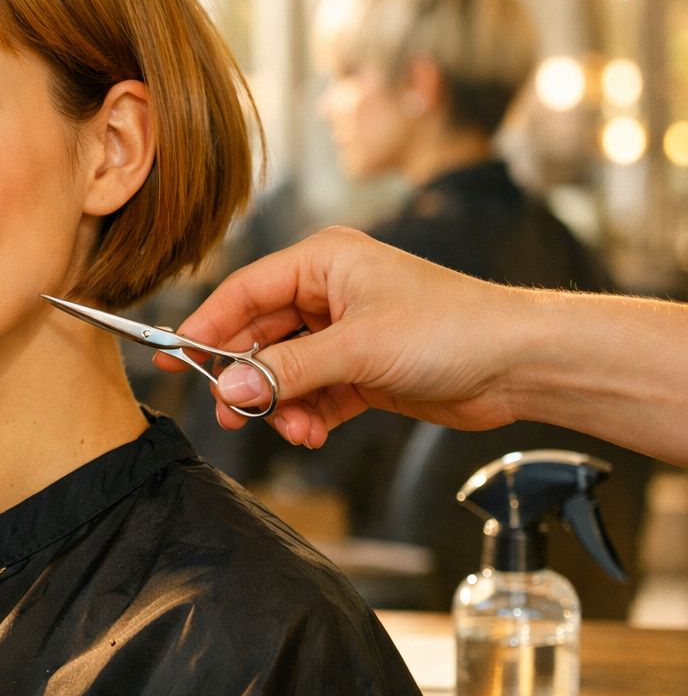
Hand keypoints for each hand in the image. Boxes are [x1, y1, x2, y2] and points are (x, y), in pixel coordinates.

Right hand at [164, 227, 523, 446]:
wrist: (521, 364)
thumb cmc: (452, 328)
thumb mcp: (357, 348)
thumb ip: (286, 371)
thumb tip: (228, 390)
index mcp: (324, 262)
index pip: (245, 292)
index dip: (207, 327)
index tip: (174, 359)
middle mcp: (329, 292)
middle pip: (260, 335)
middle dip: (246, 378)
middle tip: (227, 414)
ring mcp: (345, 333)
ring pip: (284, 370)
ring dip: (280, 404)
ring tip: (289, 429)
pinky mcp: (362, 370)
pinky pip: (313, 393)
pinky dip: (306, 415)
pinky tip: (310, 433)